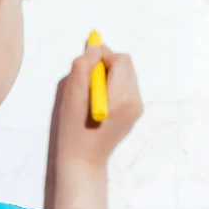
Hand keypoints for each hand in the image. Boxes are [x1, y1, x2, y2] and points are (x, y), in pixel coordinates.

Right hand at [49, 45, 143, 167]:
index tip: (85, 68)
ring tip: (91, 94)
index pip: (120, 59)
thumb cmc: (74, 130)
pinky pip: (125, 86)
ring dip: (108, 75)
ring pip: (125, 74)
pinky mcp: (134, 112)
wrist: (84, 160)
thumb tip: (95, 48)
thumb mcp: (72, 96)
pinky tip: (98, 102)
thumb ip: (83, 67)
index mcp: (122, 97)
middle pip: (125, 64)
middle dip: (106, 65)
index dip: (101, 57)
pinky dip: (112, 86)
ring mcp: (137, 108)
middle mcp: (135, 101)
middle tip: (87, 81)